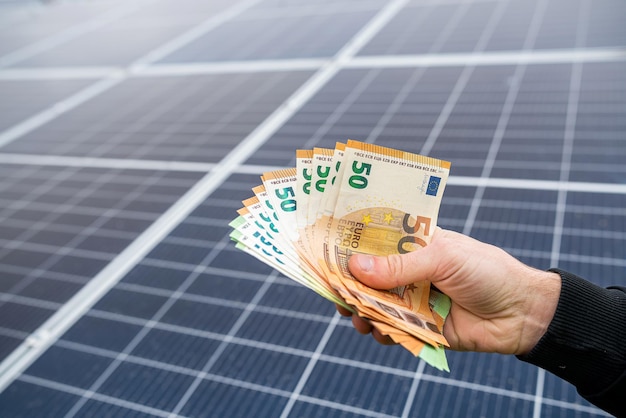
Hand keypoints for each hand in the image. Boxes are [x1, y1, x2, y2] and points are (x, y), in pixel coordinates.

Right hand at [336, 227, 560, 354]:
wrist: (522, 312)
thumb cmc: (487, 271)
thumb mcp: (442, 257)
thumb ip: (399, 266)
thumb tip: (355, 268)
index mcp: (414, 244)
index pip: (374, 242)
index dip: (350, 247)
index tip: (324, 253)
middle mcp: (409, 271)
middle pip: (368, 277)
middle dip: (349, 286)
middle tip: (335, 294)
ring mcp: (413, 300)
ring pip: (376, 305)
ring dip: (361, 312)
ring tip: (356, 317)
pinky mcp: (421, 327)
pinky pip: (392, 330)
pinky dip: (382, 332)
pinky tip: (379, 332)